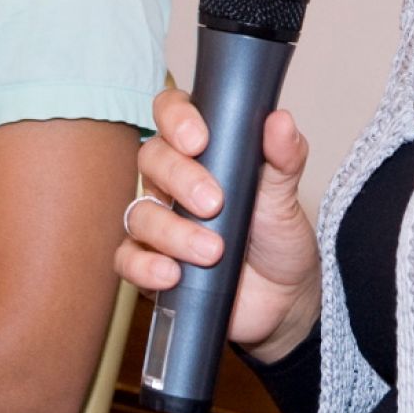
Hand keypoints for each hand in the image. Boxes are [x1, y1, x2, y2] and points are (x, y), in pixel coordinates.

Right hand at [114, 87, 321, 362]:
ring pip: (139, 213)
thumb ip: (284, 157)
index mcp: (202, 151)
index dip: (176, 117)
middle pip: (152, 160)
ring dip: (173, 231)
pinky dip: (145, 266)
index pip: (171, 113)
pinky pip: (127, 259)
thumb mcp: (285, 196)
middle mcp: (172, 182)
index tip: (199, 139)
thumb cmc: (277, 236)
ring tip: (211, 251)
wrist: (283, 299)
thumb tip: (279, 121)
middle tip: (214, 203)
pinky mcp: (151, 264)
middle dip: (180, 178)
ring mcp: (159, 223)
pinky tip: (172, 273)